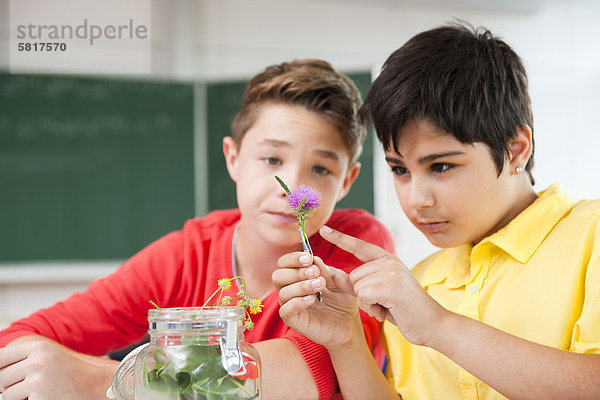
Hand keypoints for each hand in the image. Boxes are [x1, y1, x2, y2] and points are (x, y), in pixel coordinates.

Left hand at [0, 339, 114, 399]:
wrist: (96, 386)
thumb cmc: (70, 375)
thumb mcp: (47, 359)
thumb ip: (22, 361)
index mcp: (38, 347)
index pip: (0, 357)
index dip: (0, 370)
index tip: (4, 378)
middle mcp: (37, 360)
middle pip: (0, 378)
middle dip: (9, 387)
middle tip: (29, 388)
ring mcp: (38, 378)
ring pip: (6, 394)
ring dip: (18, 398)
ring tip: (39, 394)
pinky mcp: (39, 395)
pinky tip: (45, 397)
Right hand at [273, 251, 361, 350]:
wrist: (349, 323)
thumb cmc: (342, 299)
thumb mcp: (338, 281)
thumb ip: (327, 271)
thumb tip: (315, 259)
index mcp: (297, 275)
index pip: (284, 263)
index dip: (293, 258)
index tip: (308, 258)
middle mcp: (290, 288)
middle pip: (278, 275)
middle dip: (296, 272)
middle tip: (314, 272)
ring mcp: (290, 305)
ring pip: (283, 292)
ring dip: (301, 286)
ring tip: (319, 285)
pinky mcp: (293, 320)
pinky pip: (285, 310)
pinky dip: (297, 303)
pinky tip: (312, 299)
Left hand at [319, 225, 447, 346]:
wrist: (432, 324)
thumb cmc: (405, 309)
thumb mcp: (380, 292)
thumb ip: (360, 283)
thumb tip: (334, 276)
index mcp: (388, 259)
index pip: (359, 246)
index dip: (339, 238)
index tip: (324, 229)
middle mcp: (389, 262)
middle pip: (353, 276)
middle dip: (362, 294)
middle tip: (383, 302)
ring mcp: (391, 272)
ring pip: (357, 287)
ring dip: (368, 303)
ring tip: (388, 306)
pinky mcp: (391, 287)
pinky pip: (363, 296)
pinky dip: (372, 308)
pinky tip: (388, 311)